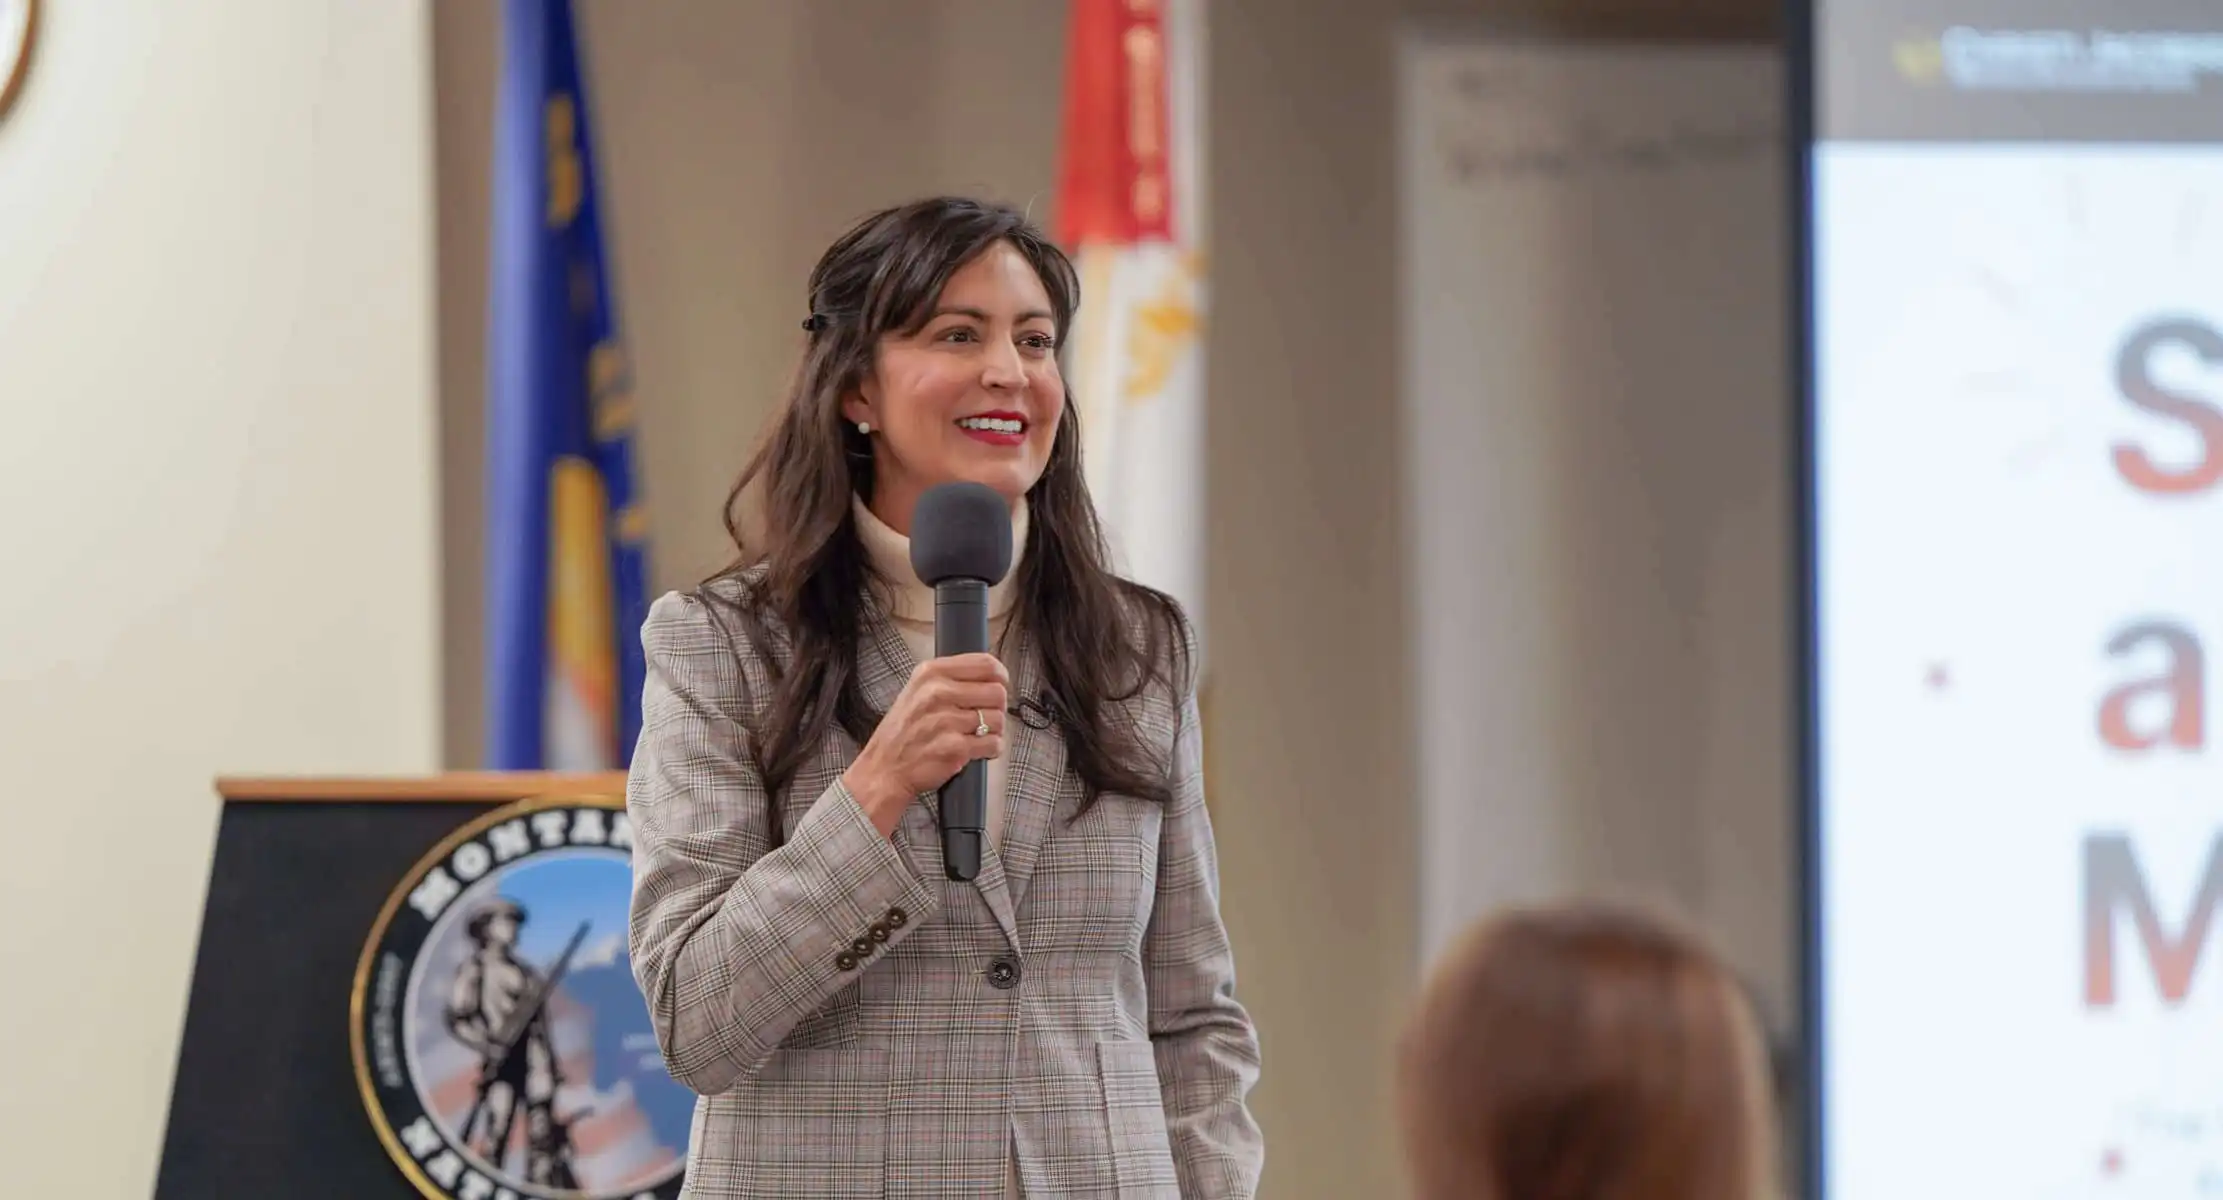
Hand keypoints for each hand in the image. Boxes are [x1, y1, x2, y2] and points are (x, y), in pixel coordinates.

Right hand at [843, 653, 1008, 836]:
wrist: (883, 770)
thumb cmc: (903, 733)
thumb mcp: (917, 691)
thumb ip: (951, 679)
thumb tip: (992, 675)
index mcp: (930, 673)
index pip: (986, 663)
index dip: (1000, 676)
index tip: (999, 685)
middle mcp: (938, 693)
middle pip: (997, 692)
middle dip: (996, 707)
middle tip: (984, 717)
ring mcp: (946, 720)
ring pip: (998, 719)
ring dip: (993, 731)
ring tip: (975, 735)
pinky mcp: (955, 747)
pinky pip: (993, 743)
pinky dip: (990, 749)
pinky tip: (975, 750)